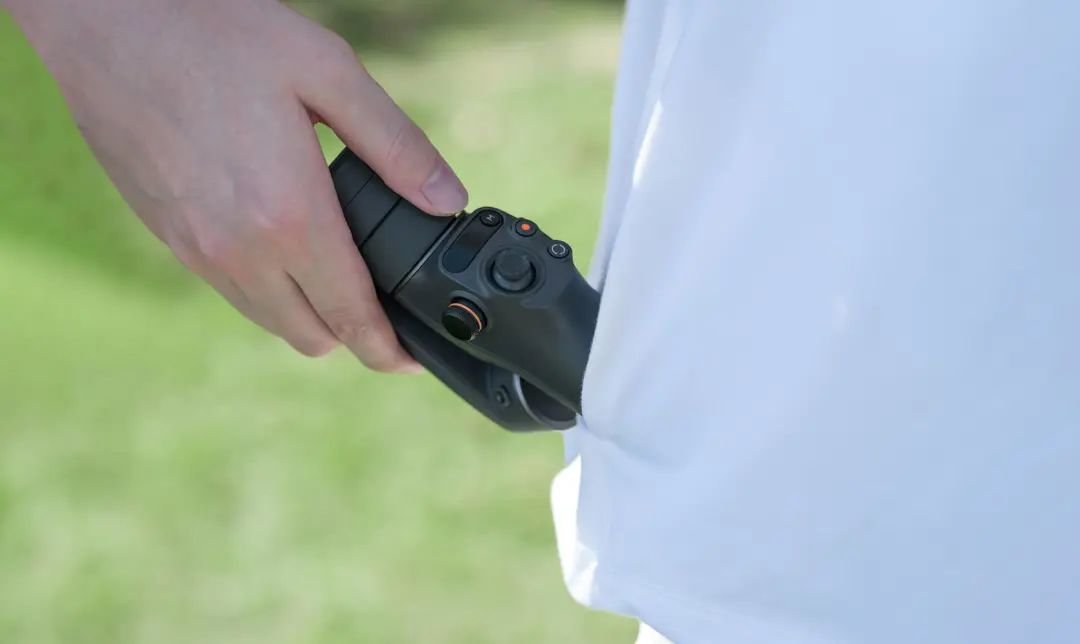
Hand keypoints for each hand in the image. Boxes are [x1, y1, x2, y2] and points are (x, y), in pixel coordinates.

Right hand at [5, 0, 467, 370]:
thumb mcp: (329, 72)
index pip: (351, 318)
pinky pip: (229, 290)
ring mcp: (195, 250)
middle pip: (311, 337)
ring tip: (337, 271)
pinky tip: (281, 240)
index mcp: (289, 216)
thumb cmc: (217, 33)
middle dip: (354, 333)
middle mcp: (238, 251)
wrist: (106, 19)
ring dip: (307, 312)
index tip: (413, 358)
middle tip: (382, 303)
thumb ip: (396, 145)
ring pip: (267, 320)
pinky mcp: (167, 237)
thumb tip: (448, 199)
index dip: (391, 349)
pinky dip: (266, 287)